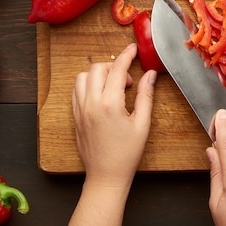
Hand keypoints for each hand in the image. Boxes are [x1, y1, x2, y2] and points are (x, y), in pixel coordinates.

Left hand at [72, 43, 156, 189]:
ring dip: (98, 75)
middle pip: (97, 68)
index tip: (133, 49)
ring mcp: (80, 110)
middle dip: (113, 67)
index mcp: (109, 104)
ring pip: (83, 77)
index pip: (117, 69)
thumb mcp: (142, 124)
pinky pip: (76, 91)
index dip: (127, 56)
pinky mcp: (75, 116)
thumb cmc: (127, 154)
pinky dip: (88, 85)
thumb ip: (146, 96)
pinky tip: (101, 96)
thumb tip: (150, 75)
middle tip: (127, 82)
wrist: (106, 176)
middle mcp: (91, 103)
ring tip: (113, 88)